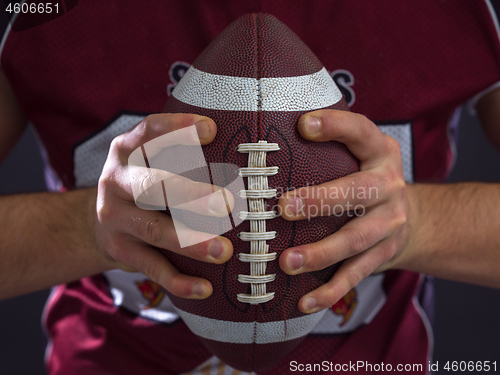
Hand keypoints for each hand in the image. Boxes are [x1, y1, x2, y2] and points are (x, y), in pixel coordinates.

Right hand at [94, 113, 232, 298]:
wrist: (100, 219)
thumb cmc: (145, 183)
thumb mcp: (151, 159)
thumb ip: (181, 152)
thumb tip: (242, 154)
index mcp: (128, 150)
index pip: (150, 132)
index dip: (178, 129)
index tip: (211, 130)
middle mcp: (116, 180)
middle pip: (152, 185)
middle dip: (189, 194)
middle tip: (227, 203)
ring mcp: (114, 218)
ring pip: (153, 230)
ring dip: (190, 242)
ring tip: (225, 251)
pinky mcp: (119, 250)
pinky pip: (151, 267)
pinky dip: (179, 281)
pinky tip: (205, 288)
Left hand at [278, 110, 408, 312]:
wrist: (414, 219)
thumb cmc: (367, 180)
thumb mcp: (360, 155)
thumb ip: (329, 147)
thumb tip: (265, 138)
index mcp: (380, 153)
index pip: (361, 132)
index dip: (336, 126)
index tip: (303, 125)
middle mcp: (389, 186)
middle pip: (358, 192)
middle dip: (321, 200)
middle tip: (284, 208)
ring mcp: (389, 224)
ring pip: (355, 239)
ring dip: (320, 253)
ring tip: (287, 262)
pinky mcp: (383, 255)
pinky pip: (355, 275)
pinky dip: (330, 292)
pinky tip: (305, 302)